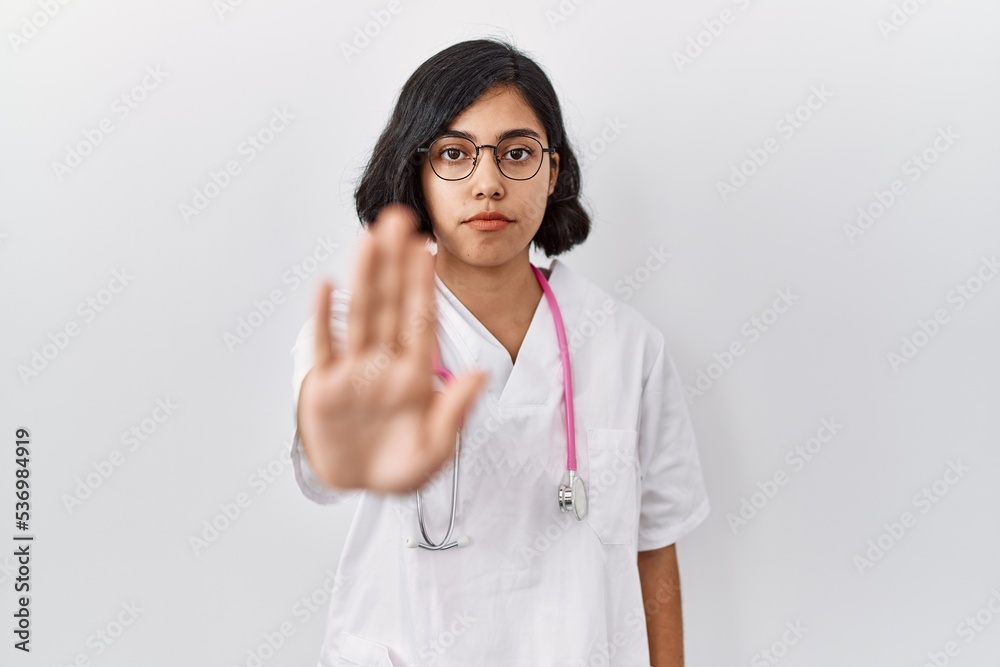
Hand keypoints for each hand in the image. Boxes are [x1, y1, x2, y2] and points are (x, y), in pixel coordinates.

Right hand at [296, 204, 488, 494]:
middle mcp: (383, 363)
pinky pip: (323, 346)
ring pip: (358, 315)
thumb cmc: (399, 467)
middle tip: (400, 218)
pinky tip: (326, 285)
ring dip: (363, 277)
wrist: (358, 486)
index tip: (428, 249)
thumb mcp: (436, 450)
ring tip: (368, 239)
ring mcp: (353, 371)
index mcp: (415, 374)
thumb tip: (483, 376)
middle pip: (390, 304)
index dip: (423, 285)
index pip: (421, 320)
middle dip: (394, 263)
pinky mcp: (323, 386)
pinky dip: (322, 318)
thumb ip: (455, 412)